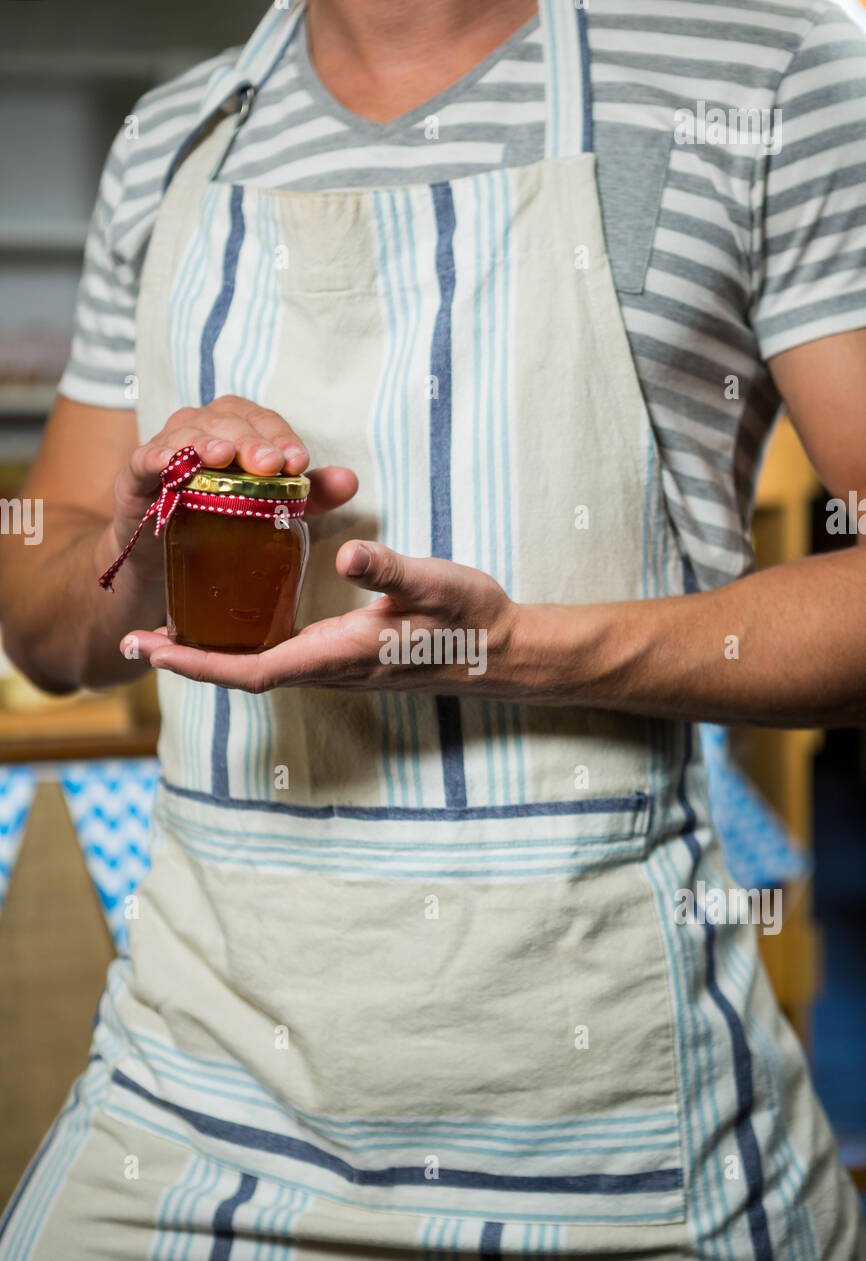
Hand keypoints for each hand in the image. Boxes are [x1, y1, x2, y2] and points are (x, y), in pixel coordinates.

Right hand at [111, 395, 355, 587]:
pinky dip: (159, 457)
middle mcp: (198, 431)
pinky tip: (174, 465)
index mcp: (234, 432)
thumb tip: (350, 481)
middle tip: (270, 464)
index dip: (279, 434)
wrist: (164, 565)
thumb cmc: (221, 525)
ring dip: (206, 442)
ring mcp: (164, 451)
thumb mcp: (272, 510)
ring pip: (185, 431)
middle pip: (225, 420)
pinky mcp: (134, 478)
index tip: (299, 461)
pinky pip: (144, 458)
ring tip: (224, 458)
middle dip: (250, 439)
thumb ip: (310, 495)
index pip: (259, 419)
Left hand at [125, 541, 527, 696]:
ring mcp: (338, 668)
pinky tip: (230, 624)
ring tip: (165, 636)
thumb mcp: (435, 584)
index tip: (152, 650)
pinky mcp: (346, 657)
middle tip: (136, 643)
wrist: (501, 652)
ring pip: (259, 669)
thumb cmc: (471, 618)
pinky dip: (242, 647)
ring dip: (211, 657)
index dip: (201, 663)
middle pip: (244, 674)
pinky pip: (280, 660)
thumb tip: (345, 551)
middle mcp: (332, 669)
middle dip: (189, 662)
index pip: (256, 667)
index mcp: (343, 652)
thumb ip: (390, 569)